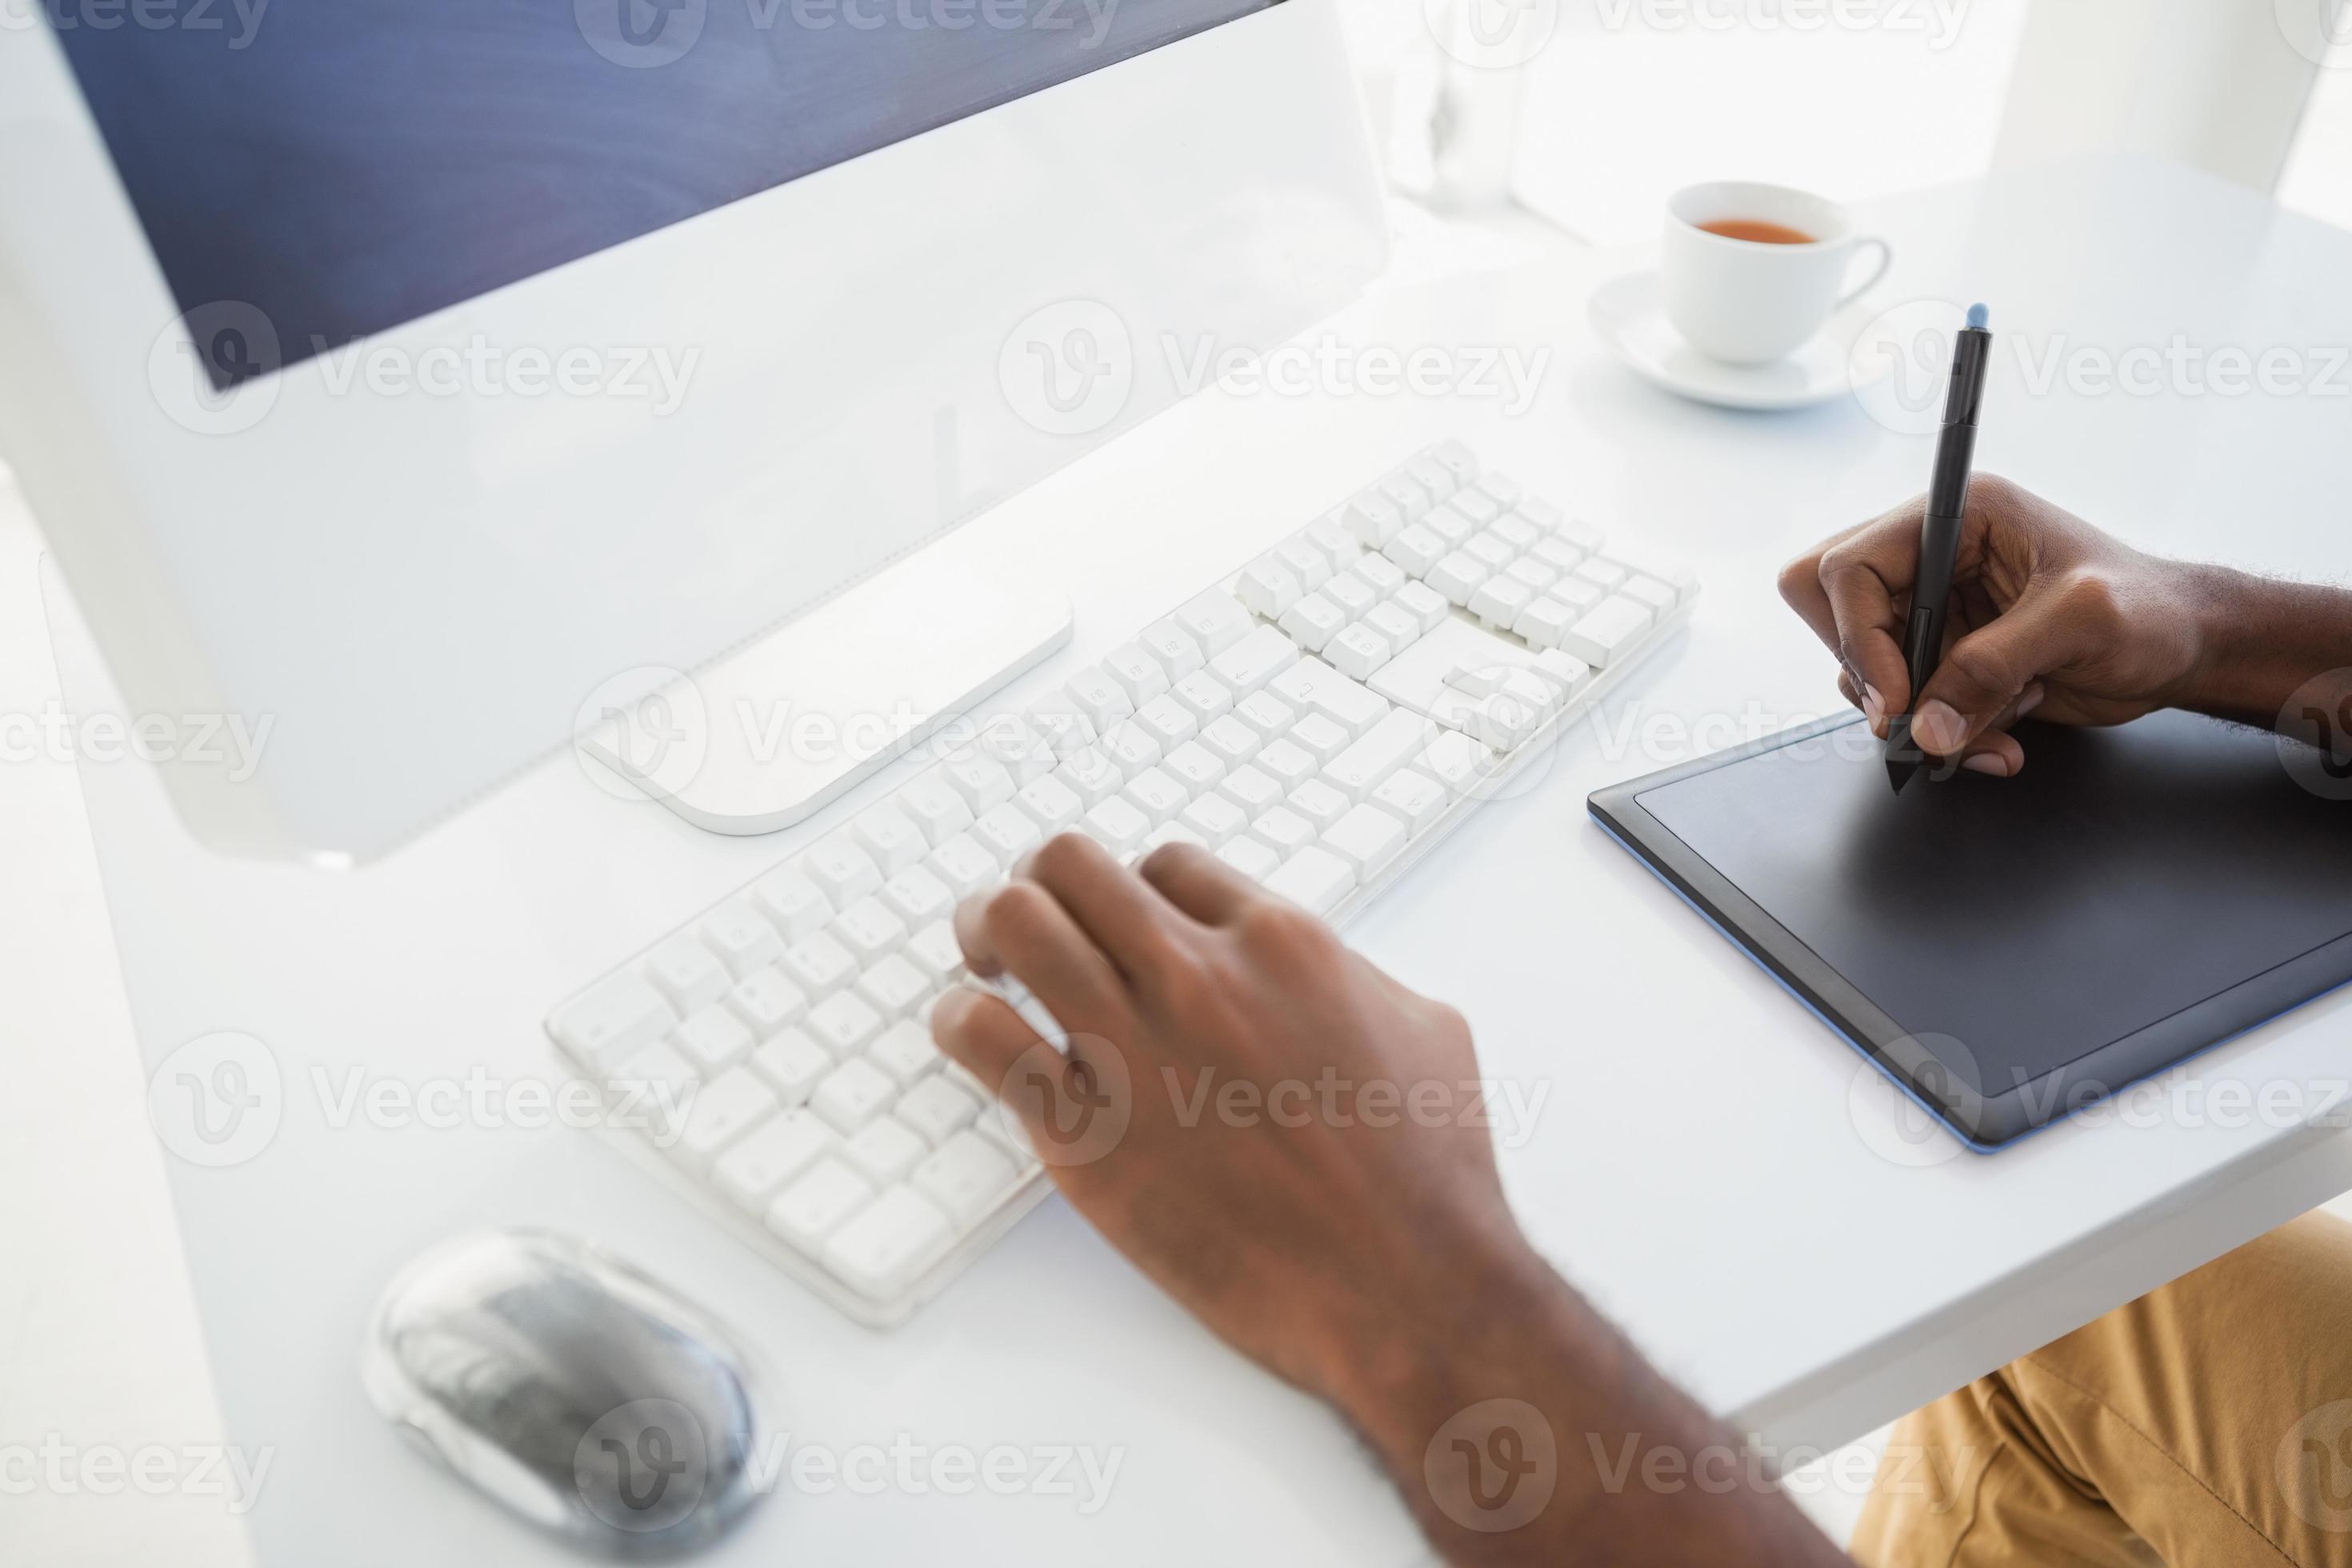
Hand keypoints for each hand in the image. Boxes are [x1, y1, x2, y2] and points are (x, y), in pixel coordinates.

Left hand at [930, 835, 1854, 1566]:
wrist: (1405, 1288)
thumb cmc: (1426, 1178)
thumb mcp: (1425, 1031)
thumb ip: (1355, 980)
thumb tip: (1326, 974)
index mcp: (1281, 942)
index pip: (1166, 864)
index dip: (1133, 892)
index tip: (1121, 928)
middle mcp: (1198, 974)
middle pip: (1070, 865)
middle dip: (1041, 885)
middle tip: (1029, 925)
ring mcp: (1133, 1046)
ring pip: (1013, 920)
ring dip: (983, 930)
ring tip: (983, 963)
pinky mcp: (1083, 1129)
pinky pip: (980, 1034)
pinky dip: (959, 1022)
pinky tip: (972, 1036)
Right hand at [1777, 475, 2212, 773]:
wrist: (2185, 649)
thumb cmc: (2151, 609)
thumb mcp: (2081, 622)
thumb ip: (1993, 666)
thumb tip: (1925, 725)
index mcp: (1957, 517)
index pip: (1851, 567)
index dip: (1858, 637)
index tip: (1896, 701)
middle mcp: (1933, 558)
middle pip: (1834, 613)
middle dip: (1869, 675)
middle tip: (1914, 715)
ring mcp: (1934, 611)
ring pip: (1865, 673)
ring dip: (1918, 720)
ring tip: (1987, 735)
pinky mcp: (1945, 658)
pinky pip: (1907, 707)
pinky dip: (1943, 737)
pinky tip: (1999, 739)